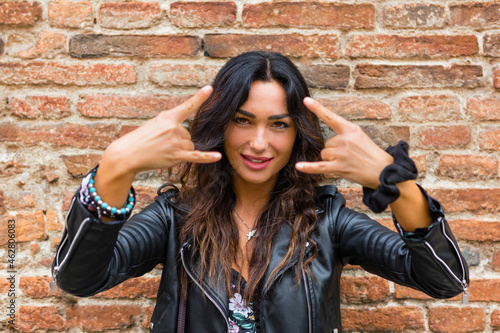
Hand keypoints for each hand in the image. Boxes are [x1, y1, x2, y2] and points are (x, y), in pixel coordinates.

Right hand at [104, 85, 221, 174]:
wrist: (128, 154)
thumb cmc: (140, 140)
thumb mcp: (154, 124)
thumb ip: (170, 124)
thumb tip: (184, 134)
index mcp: (168, 117)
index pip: (187, 106)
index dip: (200, 97)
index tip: (210, 88)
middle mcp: (174, 127)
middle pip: (188, 135)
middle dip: (178, 141)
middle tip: (161, 144)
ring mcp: (175, 141)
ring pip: (190, 146)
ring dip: (180, 151)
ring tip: (163, 151)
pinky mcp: (176, 155)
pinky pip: (196, 156)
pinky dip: (208, 157)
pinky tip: (218, 156)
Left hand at [295, 97, 392, 188]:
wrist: (384, 171)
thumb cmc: (371, 154)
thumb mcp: (360, 137)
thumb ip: (344, 135)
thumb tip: (328, 142)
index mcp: (350, 129)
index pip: (330, 117)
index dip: (317, 108)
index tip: (305, 100)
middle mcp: (345, 139)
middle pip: (326, 143)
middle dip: (334, 151)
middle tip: (350, 156)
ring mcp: (342, 153)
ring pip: (324, 154)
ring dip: (331, 160)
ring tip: (347, 162)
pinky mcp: (340, 167)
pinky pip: (319, 167)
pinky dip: (308, 167)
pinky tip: (298, 166)